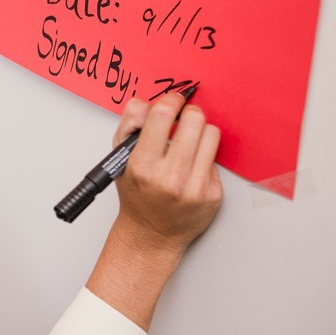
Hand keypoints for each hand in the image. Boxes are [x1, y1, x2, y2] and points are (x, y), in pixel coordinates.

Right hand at [85, 92, 222, 330]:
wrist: (151, 234)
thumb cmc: (136, 194)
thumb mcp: (119, 158)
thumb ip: (129, 124)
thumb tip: (145, 103)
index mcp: (143, 165)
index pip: (163, 115)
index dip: (171, 100)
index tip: (173, 101)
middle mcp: (170, 177)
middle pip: (195, 120)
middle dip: (189, 114)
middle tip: (184, 119)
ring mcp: (195, 188)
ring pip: (212, 135)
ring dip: (201, 132)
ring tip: (189, 141)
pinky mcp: (213, 195)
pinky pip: (216, 159)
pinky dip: (204, 157)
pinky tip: (192, 165)